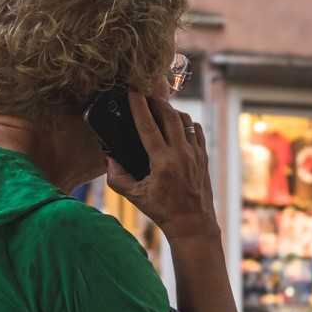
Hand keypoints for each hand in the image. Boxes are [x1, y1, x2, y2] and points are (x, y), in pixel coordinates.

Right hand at [106, 79, 216, 240]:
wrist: (192, 223)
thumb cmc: (162, 210)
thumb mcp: (135, 197)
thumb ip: (117, 178)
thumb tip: (108, 159)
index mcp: (163, 162)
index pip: (148, 126)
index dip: (139, 105)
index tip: (133, 89)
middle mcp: (182, 155)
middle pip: (169, 115)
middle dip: (156, 100)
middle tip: (145, 93)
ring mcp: (195, 154)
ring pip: (184, 120)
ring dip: (171, 110)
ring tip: (159, 108)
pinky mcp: (203, 156)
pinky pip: (195, 130)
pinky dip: (185, 122)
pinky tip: (176, 124)